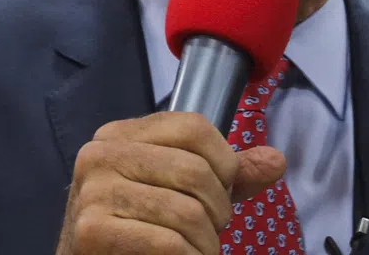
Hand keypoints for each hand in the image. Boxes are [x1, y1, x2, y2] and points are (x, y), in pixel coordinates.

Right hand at [56, 112, 285, 254]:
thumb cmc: (139, 229)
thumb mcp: (183, 192)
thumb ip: (226, 174)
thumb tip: (277, 161)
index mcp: (119, 134)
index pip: (194, 127)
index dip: (224, 161)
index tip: (223, 189)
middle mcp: (99, 155)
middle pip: (194, 170)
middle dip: (217, 209)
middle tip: (209, 230)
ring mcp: (92, 192)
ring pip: (186, 212)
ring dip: (206, 242)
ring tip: (197, 250)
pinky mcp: (92, 231)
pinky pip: (168, 243)